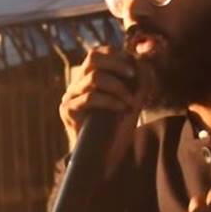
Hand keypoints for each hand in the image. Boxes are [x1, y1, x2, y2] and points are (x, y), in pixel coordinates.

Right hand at [59, 46, 153, 176]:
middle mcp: (76, 84)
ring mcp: (70, 97)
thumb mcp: (133, 100)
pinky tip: (122, 110)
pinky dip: (111, 101)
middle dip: (117, 64)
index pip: (98, 53)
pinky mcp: (68, 111)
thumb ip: (139, 81)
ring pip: (94, 78)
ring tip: (130, 103)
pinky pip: (90, 98)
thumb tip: (143, 61)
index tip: (134, 69)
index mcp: (88, 78)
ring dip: (118, 88)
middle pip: (92, 58)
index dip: (117, 56)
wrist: (106, 158)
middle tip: (132, 76)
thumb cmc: (117, 129)